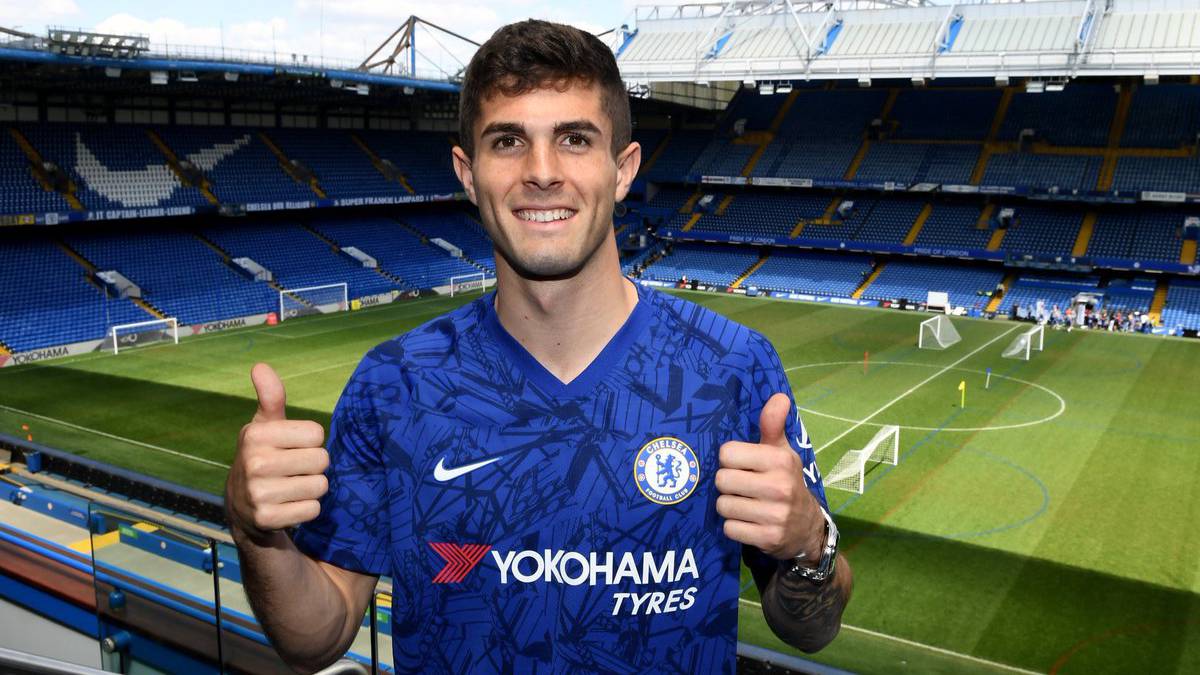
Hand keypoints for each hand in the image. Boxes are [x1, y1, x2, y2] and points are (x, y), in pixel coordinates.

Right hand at [226, 363, 329, 543]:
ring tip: (290, 487)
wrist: (242, 506)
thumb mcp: (264, 426)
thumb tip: (260, 366)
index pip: (317, 434)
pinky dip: (306, 509)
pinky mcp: (268, 519)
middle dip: (314, 466)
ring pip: (320, 486)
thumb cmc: (263, 456)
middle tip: (293, 470)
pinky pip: (313, 509)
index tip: (292, 447)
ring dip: (312, 488)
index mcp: (255, 435)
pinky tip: (287, 505)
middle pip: (322, 460)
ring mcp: (259, 494)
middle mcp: (254, 463)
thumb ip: (270, 397)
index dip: (311, 441)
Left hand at [716, 393, 823, 560]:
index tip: (741, 465)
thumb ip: (773, 424)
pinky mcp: (768, 538)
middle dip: (727, 484)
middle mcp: (779, 486)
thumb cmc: (786, 481)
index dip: (729, 460)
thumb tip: (779, 395)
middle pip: (722, 480)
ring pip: (723, 505)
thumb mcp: (782, 452)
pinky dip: (734, 527)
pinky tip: (748, 522)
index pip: (727, 453)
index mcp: (780, 460)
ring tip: (745, 504)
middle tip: (741, 487)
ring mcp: (775, 515)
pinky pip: (730, 529)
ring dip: (729, 507)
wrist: (807, 527)